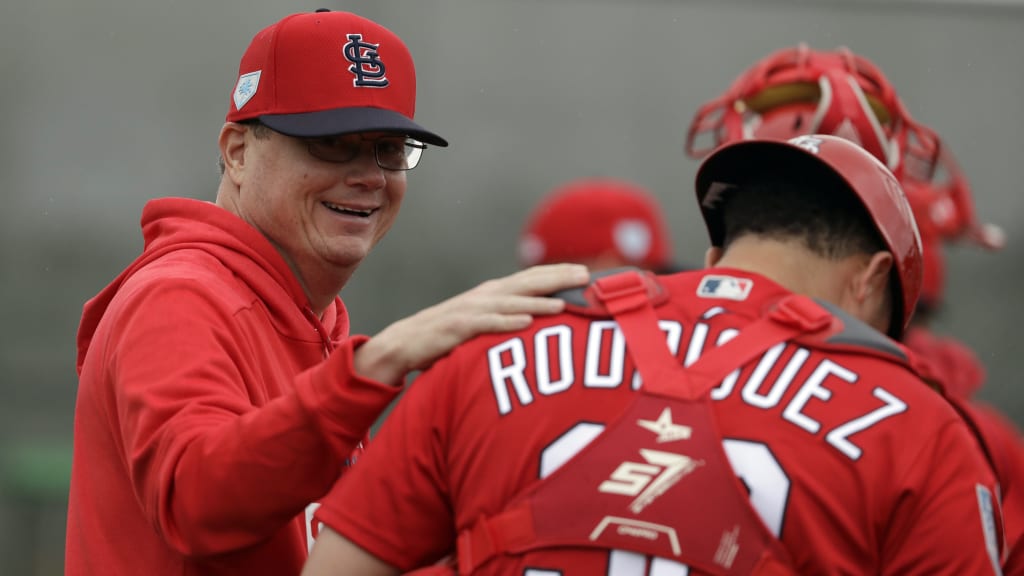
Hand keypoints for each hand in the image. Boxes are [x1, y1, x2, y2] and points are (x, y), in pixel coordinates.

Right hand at [353, 263, 589, 384]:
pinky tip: (525, 323)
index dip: (557, 272)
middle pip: (526, 283)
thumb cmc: (446, 338)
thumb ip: (504, 319)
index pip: (529, 278)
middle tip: (586, 275)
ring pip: (510, 303)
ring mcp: (470, 311)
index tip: (585, 271)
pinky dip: (506, 323)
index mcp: (491, 294)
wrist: (403, 344)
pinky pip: (485, 324)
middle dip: (556, 278)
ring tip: (564, 303)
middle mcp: (483, 297)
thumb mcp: (480, 325)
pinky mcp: (456, 328)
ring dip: (537, 302)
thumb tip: (538, 324)